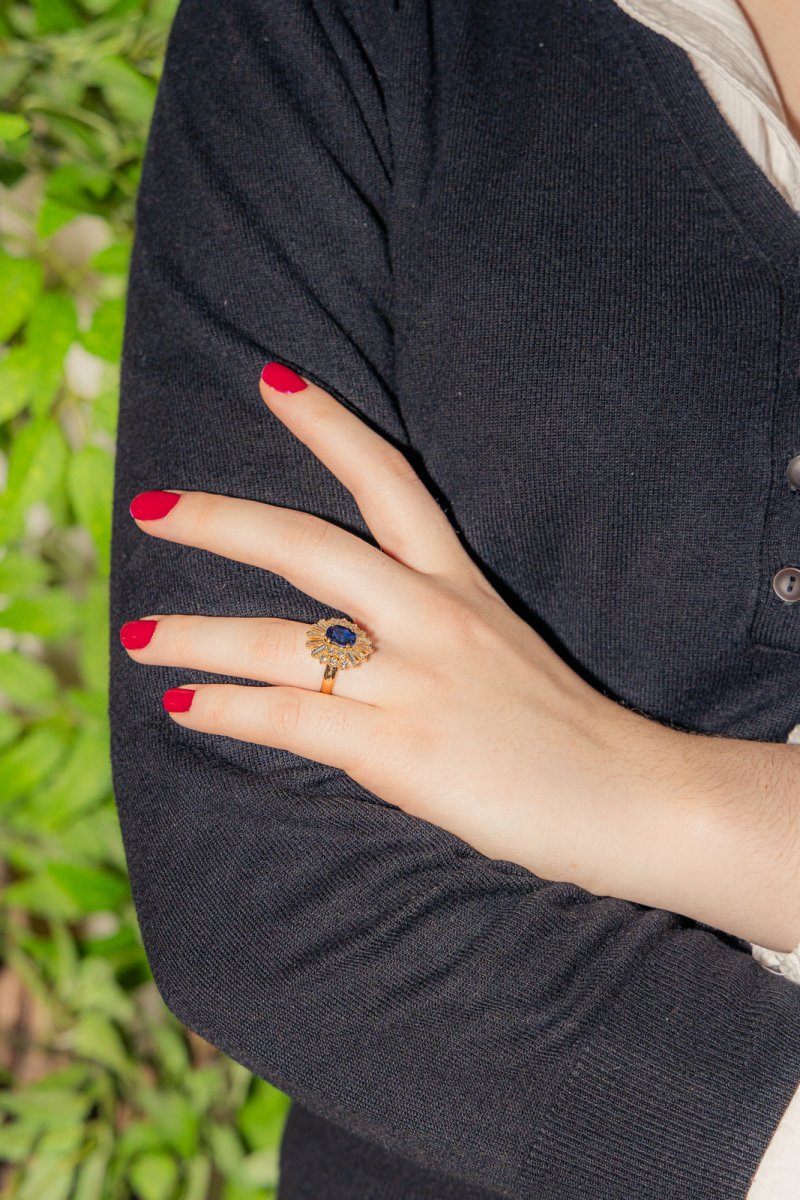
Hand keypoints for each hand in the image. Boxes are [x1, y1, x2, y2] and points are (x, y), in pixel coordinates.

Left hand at [120, 362, 697, 897]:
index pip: (388, 480)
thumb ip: (423, 631)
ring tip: (137, 637)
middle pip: (307, 547)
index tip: (270, 378)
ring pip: (281, 641)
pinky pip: (292, 719)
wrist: (629, 798)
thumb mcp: (496, 650)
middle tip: (149, 508)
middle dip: (222, 522)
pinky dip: (230, 710)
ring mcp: (416, 682)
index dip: (327, 424)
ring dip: (197, 636)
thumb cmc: (559, 729)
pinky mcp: (401, 751)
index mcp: (458, 584)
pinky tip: (185, 707)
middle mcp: (432, 617)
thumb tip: (336, 642)